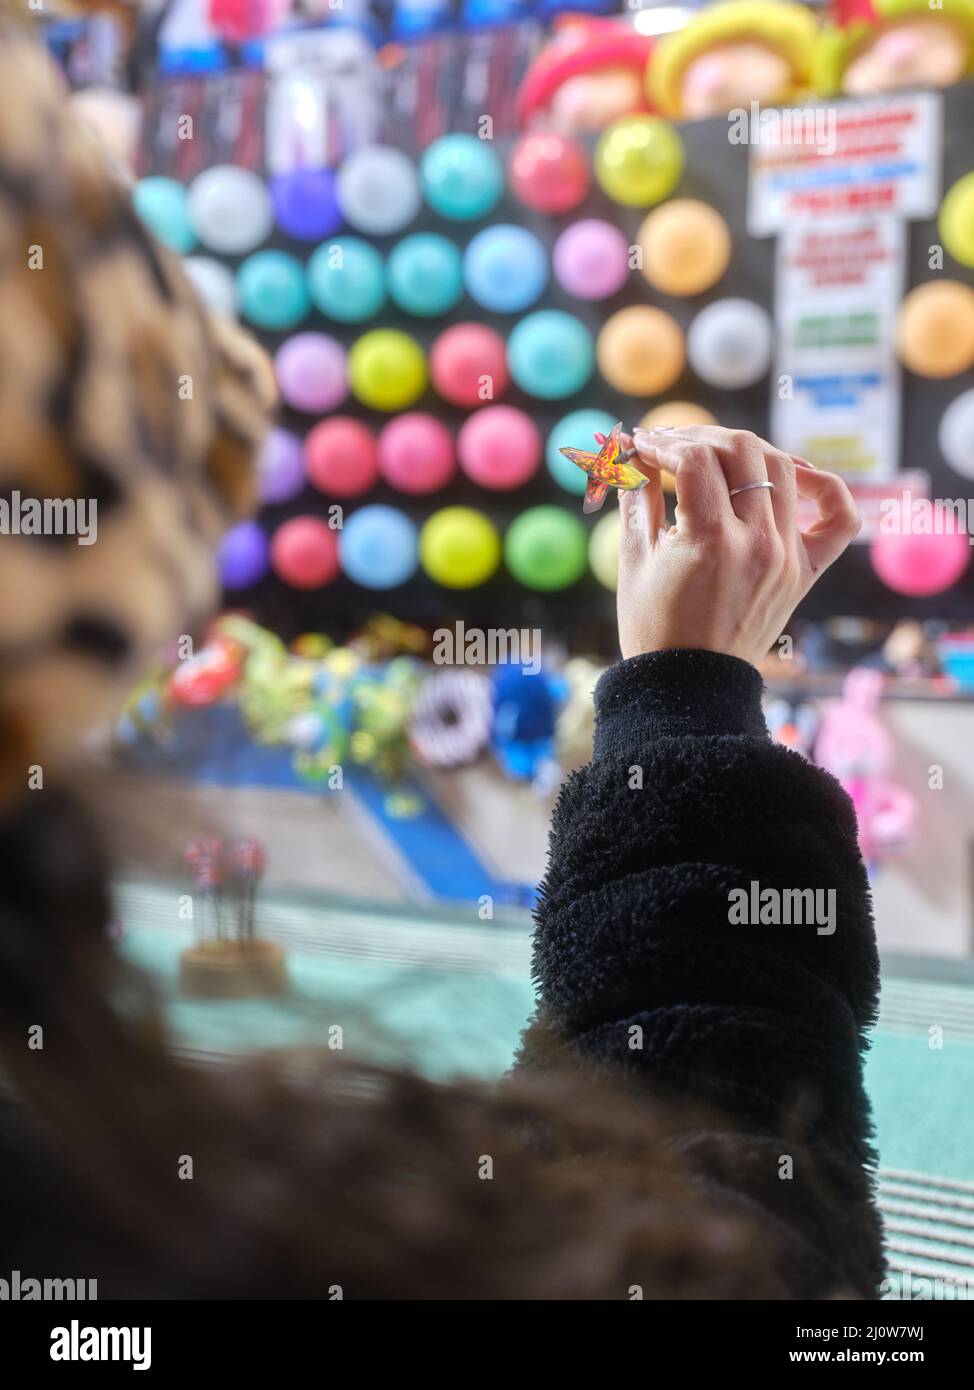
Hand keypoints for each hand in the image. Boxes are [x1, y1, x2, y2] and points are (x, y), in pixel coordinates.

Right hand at [616, 425, 860, 665]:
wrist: (690, 687)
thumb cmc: (653, 627)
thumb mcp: (634, 558)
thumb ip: (636, 495)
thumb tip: (629, 448)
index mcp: (710, 541)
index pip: (695, 459)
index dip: (663, 443)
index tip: (642, 446)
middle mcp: (758, 543)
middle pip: (743, 450)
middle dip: (701, 436)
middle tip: (673, 445)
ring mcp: (788, 556)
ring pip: (783, 468)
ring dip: (747, 449)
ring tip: (716, 455)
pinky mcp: (805, 571)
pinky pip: (839, 518)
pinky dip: (826, 486)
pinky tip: (796, 475)